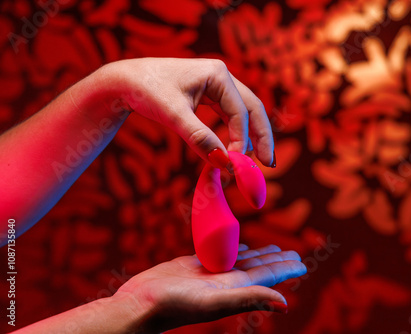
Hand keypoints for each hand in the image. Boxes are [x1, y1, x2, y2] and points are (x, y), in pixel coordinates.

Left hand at [102, 58, 274, 166]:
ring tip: (258, 161)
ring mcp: (217, 84)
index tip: (236, 165)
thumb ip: (199, 138)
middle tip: (269, 165)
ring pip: (244, 112)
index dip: (241, 141)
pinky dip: (236, 132)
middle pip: (253, 109)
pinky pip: (230, 115)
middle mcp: (223, 76)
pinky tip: (239, 148)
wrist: (125, 80)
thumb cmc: (146, 91)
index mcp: (218, 74)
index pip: (240, 112)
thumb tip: (224, 163)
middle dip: (262, 137)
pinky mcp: (210, 94)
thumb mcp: (173, 116)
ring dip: (251, 136)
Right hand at [114, 244, 305, 332]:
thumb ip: (249, 299)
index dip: (286, 268)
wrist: (140, 304)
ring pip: (242, 260)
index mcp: (234, 289)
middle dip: (277, 260)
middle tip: (294, 253)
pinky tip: (240, 247)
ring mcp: (210, 273)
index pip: (268, 276)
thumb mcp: (214, 301)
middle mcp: (226, 281)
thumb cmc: (174, 305)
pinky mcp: (194, 264)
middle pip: (259, 267)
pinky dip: (234, 249)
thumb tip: (286, 304)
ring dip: (259, 254)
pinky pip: (221, 254)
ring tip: (272, 248)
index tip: (304, 262)